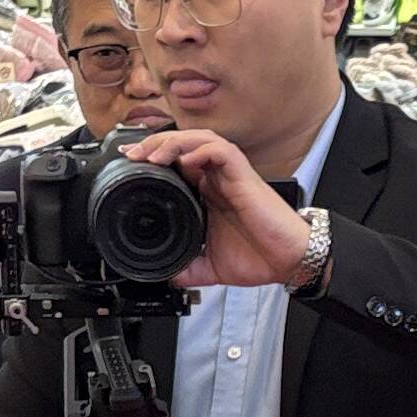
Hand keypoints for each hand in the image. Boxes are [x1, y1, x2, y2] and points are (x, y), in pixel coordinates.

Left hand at [120, 128, 315, 289]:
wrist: (288, 261)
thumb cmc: (259, 256)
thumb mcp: (210, 267)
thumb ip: (188, 268)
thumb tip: (165, 277)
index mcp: (208, 195)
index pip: (176, 163)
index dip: (152, 159)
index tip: (128, 165)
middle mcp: (217, 180)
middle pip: (183, 145)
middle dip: (153, 144)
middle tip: (130, 155)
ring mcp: (230, 176)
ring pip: (199, 140)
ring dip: (172, 142)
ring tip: (151, 154)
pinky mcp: (243, 176)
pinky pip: (221, 151)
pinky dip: (200, 149)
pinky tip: (183, 159)